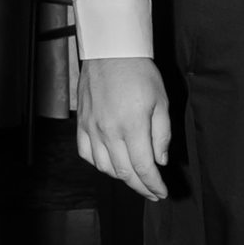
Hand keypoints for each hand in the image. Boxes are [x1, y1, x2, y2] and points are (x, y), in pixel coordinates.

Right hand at [73, 55, 169, 202]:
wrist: (111, 51)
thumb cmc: (139, 73)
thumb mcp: (161, 101)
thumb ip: (162, 134)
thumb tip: (160, 160)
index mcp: (132, 127)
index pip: (144, 167)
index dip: (153, 185)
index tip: (162, 192)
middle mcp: (110, 131)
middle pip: (124, 172)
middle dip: (140, 187)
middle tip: (151, 192)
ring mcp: (92, 129)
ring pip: (104, 167)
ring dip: (120, 177)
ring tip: (133, 177)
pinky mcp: (82, 123)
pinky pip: (86, 154)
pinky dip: (98, 164)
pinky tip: (109, 163)